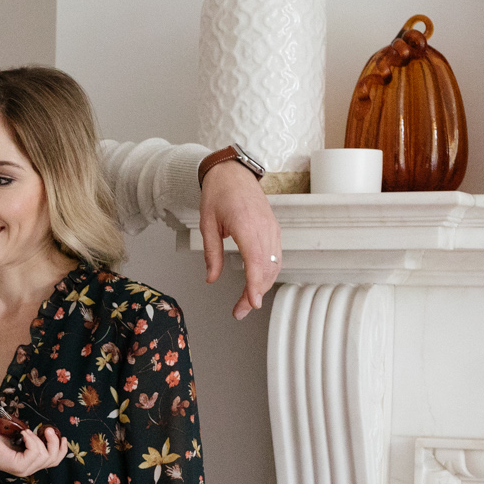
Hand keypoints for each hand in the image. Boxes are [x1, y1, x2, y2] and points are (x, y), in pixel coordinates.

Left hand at [0, 427, 65, 477]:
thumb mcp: (20, 439)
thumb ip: (33, 440)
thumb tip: (45, 431)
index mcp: (31, 464)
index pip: (54, 461)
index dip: (61, 449)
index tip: (62, 437)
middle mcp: (29, 469)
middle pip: (53, 459)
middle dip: (54, 443)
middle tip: (48, 429)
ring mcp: (25, 469)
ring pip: (44, 455)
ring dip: (38, 439)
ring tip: (27, 432)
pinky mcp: (19, 465)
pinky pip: (35, 452)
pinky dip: (32, 440)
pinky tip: (24, 434)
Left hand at [198, 156, 281, 319]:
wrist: (233, 172)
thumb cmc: (218, 193)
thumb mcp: (206, 224)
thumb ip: (211, 253)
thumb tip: (211, 278)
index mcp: (246, 226)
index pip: (255, 263)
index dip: (255, 286)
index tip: (252, 304)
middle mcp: (264, 229)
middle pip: (266, 270)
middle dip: (255, 294)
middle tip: (239, 312)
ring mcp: (272, 229)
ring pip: (274, 266)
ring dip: (262, 287)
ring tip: (246, 303)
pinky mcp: (274, 230)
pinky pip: (276, 257)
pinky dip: (268, 274)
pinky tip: (258, 284)